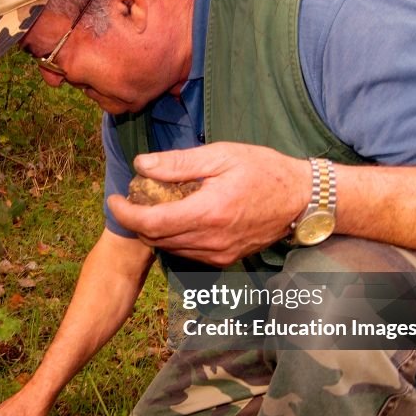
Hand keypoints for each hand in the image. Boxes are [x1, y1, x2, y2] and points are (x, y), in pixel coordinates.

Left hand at [107, 143, 308, 266]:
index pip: (151, 222)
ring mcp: (218, 254)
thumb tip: (142, 164)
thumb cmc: (264, 170)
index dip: (125, 213)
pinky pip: (186, 252)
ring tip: (151, 204)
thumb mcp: (221, 156)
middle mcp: (211, 240)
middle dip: (136, 220)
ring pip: (169, 248)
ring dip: (153, 229)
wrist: (301, 200)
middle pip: (155, 238)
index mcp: (208, 212)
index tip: (114, 199)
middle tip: (131, 197)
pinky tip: (176, 216)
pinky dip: (172, 236)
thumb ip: (179, 163)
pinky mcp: (224, 259)